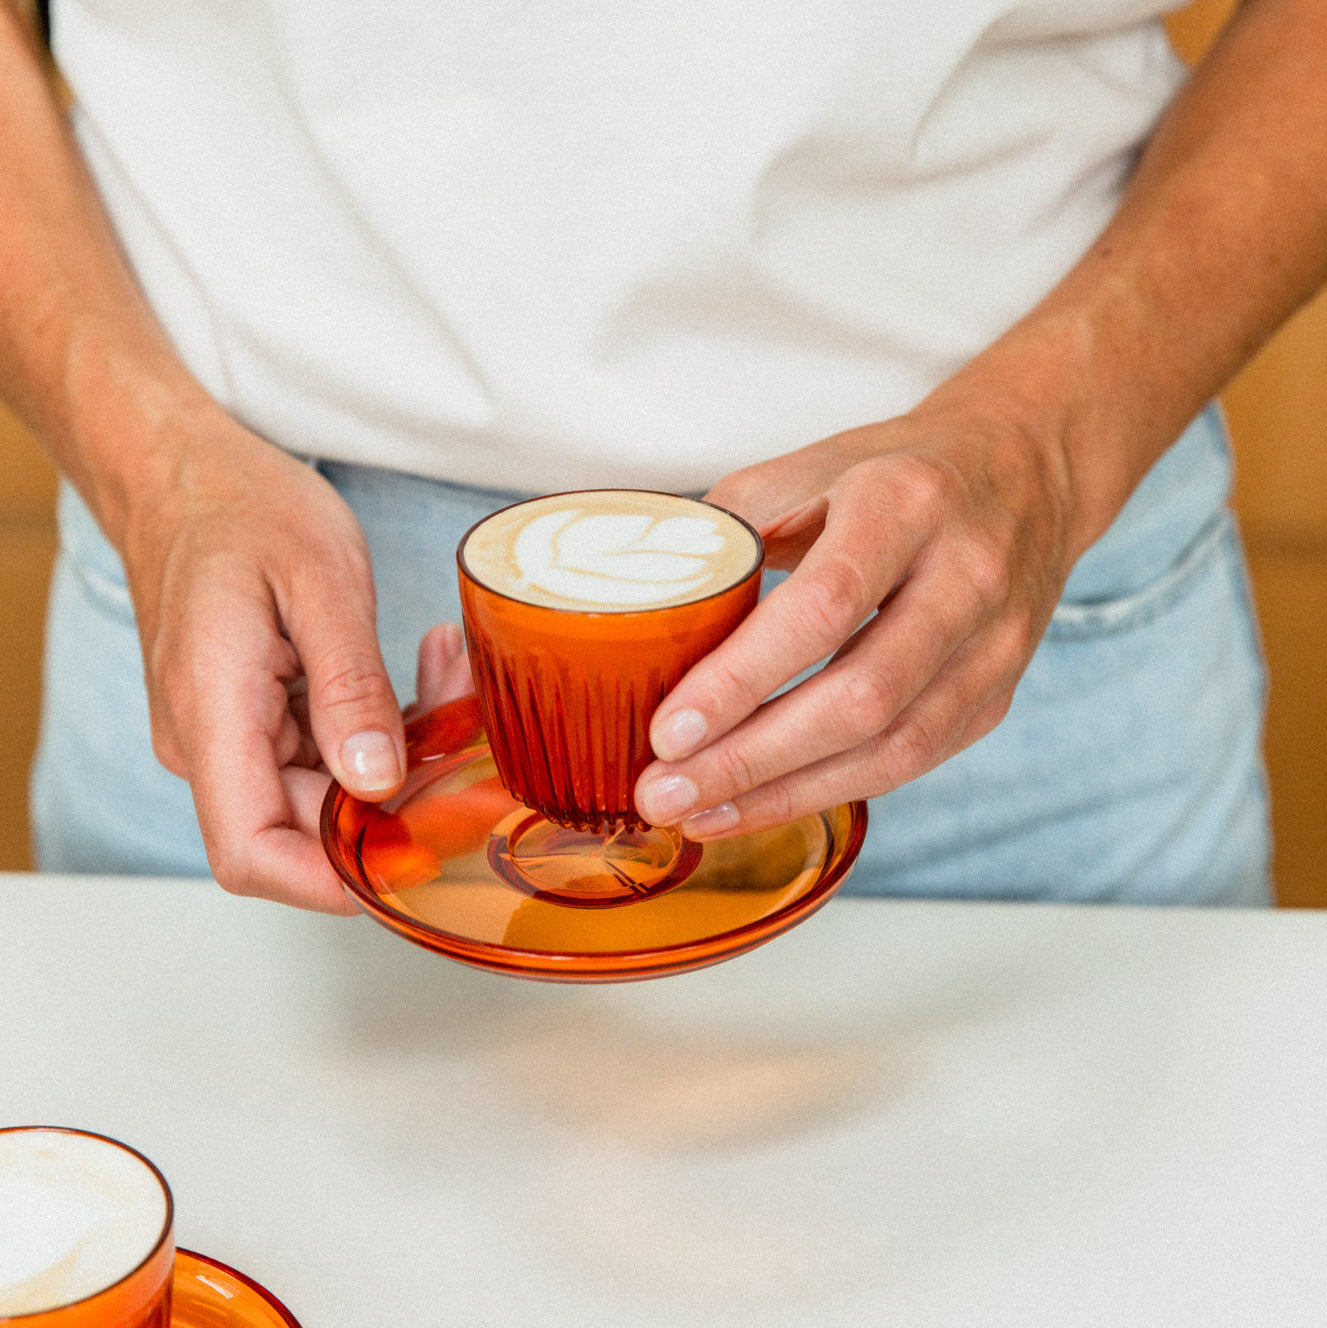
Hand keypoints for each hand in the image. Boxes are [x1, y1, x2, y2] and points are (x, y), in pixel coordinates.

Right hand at [119, 414, 473, 910]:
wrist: (186, 473)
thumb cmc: (243, 508)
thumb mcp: (319, 583)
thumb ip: (349, 688)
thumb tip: (375, 781)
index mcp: (213, 715)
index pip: (254, 852)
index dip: (332, 881)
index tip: (416, 859)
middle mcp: (215, 742)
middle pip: (310, 827)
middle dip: (402, 795)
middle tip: (466, 728)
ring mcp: (236, 734)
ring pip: (333, 788)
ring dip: (404, 752)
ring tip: (447, 676)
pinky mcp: (262, 718)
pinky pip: (331, 751)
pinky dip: (385, 724)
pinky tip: (422, 672)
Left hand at [633, 386, 1079, 838]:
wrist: (1028, 472)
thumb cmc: (899, 472)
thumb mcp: (814, 464)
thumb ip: (732, 523)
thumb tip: (651, 599)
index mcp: (907, 504)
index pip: (823, 607)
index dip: (741, 679)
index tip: (667, 731)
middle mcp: (966, 576)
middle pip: (861, 697)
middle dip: (751, 760)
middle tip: (664, 794)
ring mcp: (994, 644)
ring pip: (895, 748)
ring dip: (786, 794)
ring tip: (700, 815)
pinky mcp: (997, 694)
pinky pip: (913, 762)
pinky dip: (831, 790)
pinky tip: (762, 802)